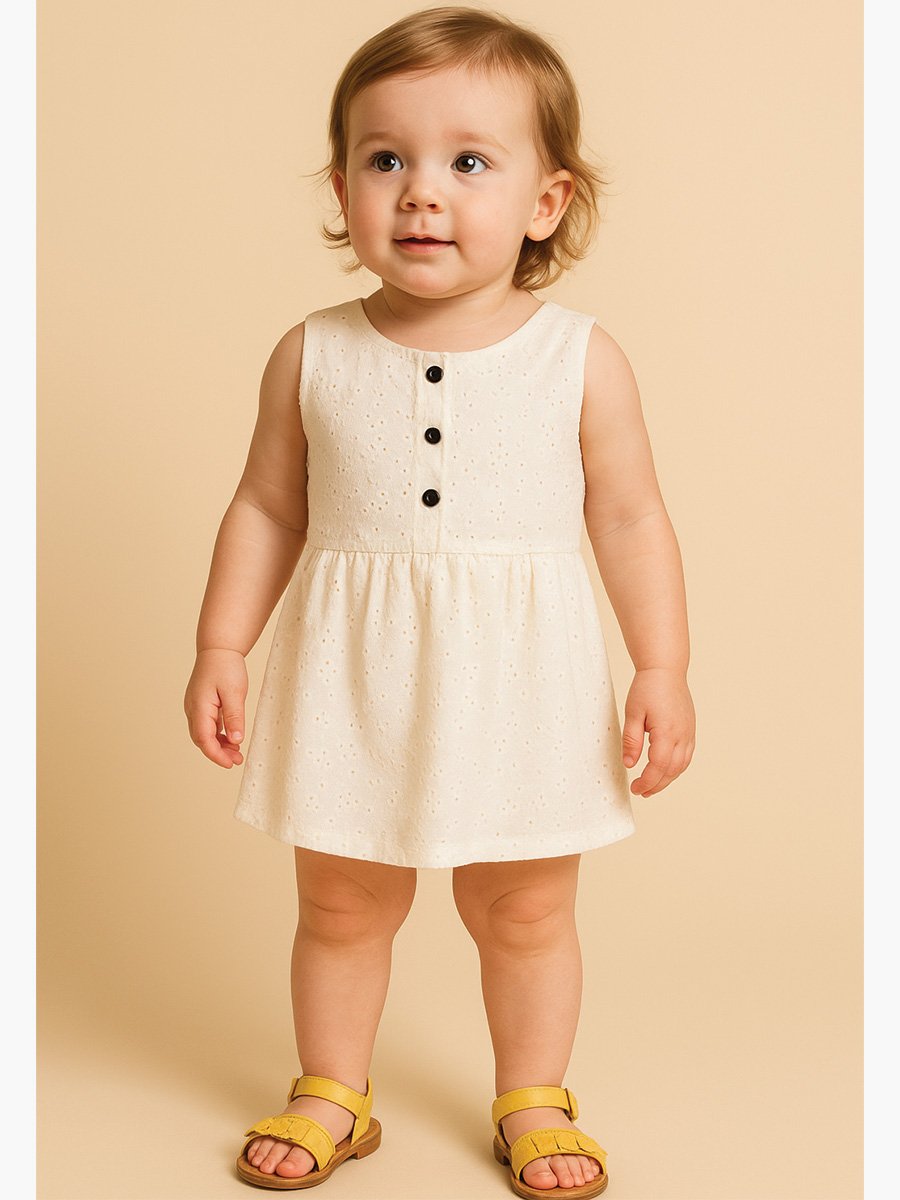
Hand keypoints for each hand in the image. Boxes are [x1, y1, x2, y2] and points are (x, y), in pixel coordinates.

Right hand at [184, 648, 248, 767]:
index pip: (203, 739)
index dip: (216, 755)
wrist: (218, 648)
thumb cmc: (226, 666)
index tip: (230, 764)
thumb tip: (236, 740)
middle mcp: (193, 709)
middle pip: (202, 739)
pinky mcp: (201, 704)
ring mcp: (195, 707)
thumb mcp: (235, 692)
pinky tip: (231, 738)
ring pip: (204, 733)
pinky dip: (218, 734)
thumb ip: (234, 717)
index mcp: (199, 707)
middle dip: (218, 753)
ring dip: (218, 745)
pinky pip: (207, 725)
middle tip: (237, 760)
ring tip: (237, 752)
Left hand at [621, 668, 694, 796]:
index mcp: (667, 731)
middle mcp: (682, 735)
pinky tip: (665, 770)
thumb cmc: (648, 688)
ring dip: (667, 779)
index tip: (635, 788)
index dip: (647, 781)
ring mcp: (689, 732)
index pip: (659, 766)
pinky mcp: (690, 730)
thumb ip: (631, 740)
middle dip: (657, 785)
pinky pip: (687, 756)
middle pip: (672, 770)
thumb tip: (629, 764)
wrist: (666, 670)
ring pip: (682, 765)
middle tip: (641, 791)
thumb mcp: (633, 713)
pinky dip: (676, 768)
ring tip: (651, 785)